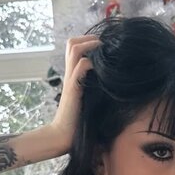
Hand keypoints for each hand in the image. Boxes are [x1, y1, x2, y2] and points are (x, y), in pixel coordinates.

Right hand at [49, 36, 100, 153]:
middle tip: (102, 44)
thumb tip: (113, 84)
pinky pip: (81, 67)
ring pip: (74, 49)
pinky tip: (100, 67)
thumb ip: (94, 89)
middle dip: (88, 38)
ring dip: (90, 45)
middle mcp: (69, 74)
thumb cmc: (77, 123)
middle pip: (72, 43)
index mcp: (72, 76)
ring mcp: (70, 79)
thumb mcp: (88, 101)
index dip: (87, 42)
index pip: (74, 48)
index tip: (103, 47)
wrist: (62, 136)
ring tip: (102, 49)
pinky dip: (91, 62)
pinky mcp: (73, 88)